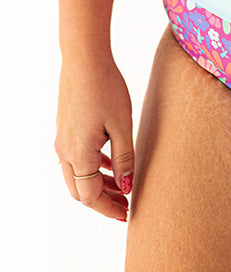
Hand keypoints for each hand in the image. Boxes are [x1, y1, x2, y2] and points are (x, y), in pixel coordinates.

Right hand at [55, 55, 134, 220]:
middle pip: (80, 190)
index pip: (90, 197)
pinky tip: (110, 162)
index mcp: (79, 154)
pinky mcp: (66, 128)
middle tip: (125, 205)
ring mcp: (63, 139)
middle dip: (102, 200)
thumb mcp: (122, 124)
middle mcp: (65, 151)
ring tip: (121, 185)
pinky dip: (92, 167)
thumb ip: (124, 158)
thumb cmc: (107, 87)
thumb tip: (126, 187)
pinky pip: (76, 158)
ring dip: (97, 184)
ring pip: (77, 175)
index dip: (108, 208)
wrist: (84, 58)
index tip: (127, 214)